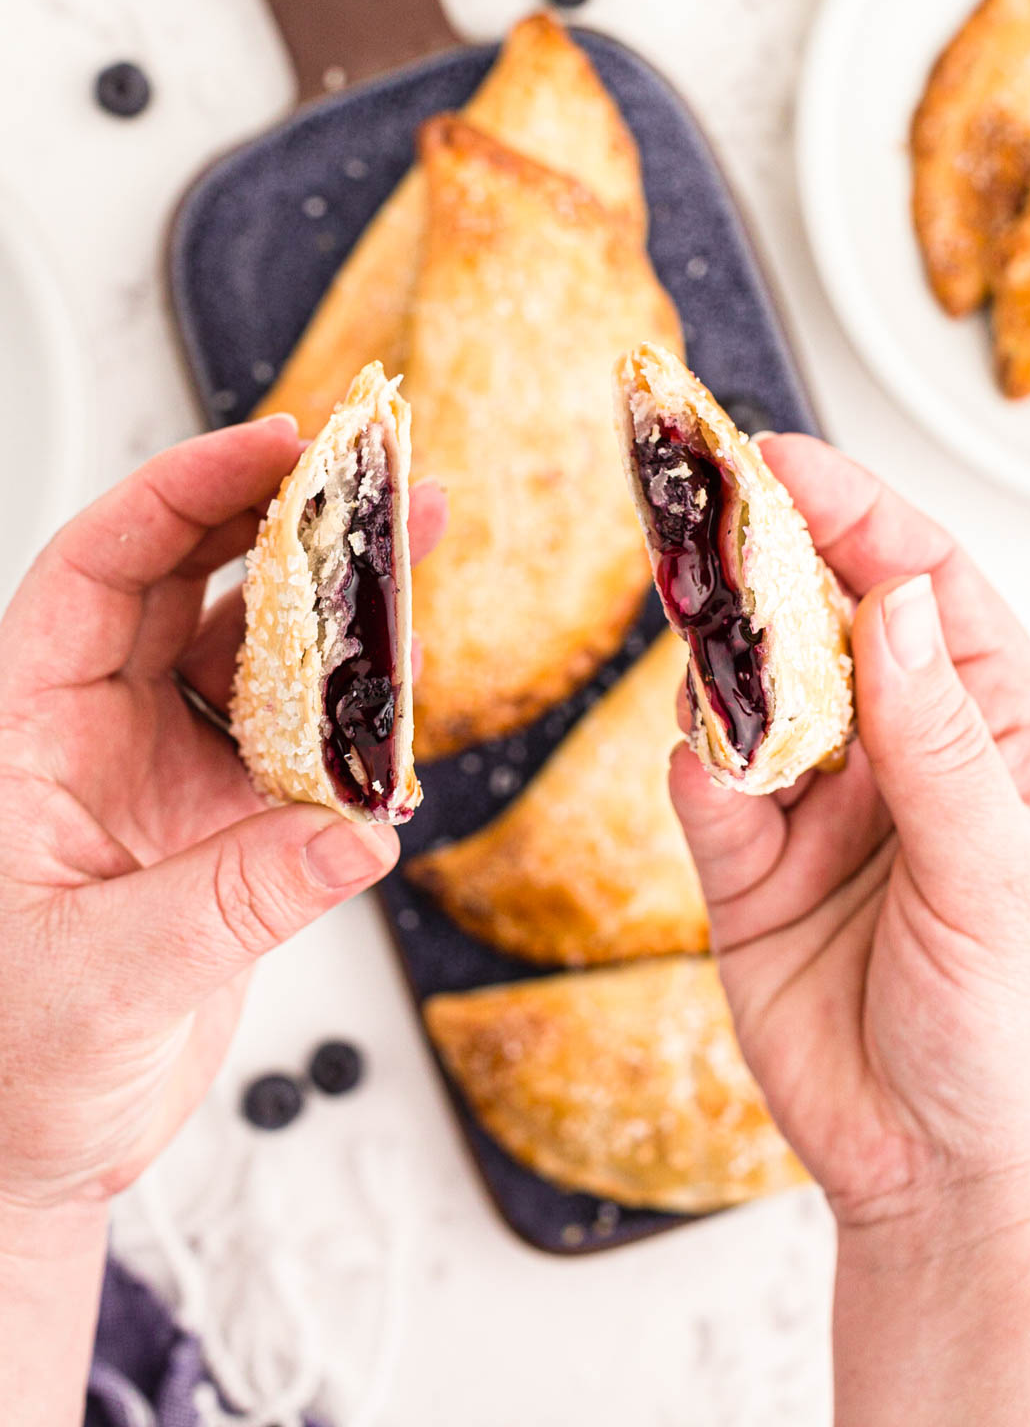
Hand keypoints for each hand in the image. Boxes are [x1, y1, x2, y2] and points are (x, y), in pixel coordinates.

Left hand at [0, 416, 445, 1217]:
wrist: (33, 1155)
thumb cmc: (12, 1068)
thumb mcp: (107, 978)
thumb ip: (238, 898)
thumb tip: (363, 829)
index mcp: (30, 733)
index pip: (100, 569)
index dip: (182, 492)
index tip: (274, 445)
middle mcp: (100, 735)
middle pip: (193, 586)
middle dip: (283, 519)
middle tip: (372, 470)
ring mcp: (170, 777)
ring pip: (261, 655)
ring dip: (338, 606)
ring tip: (417, 544)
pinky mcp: (228, 828)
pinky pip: (306, 748)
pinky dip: (362, 726)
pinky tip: (410, 705)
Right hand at [670, 435, 1029, 1424]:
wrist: (951, 1186)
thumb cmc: (1025, 1037)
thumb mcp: (1001, 876)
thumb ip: (936, 740)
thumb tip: (892, 599)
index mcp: (994, 733)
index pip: (921, 584)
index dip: (854, 511)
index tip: (779, 458)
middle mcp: (905, 754)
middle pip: (820, 620)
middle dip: (761, 560)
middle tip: (695, 506)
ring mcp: (825, 808)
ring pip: (753, 694)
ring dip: (718, 656)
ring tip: (688, 615)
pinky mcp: (753, 873)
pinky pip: (709, 791)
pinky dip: (698, 766)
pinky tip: (706, 764)